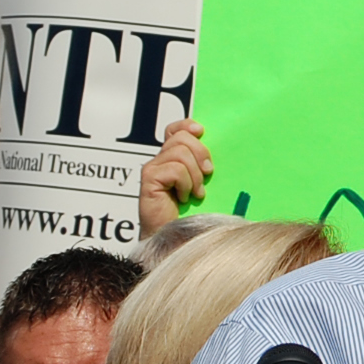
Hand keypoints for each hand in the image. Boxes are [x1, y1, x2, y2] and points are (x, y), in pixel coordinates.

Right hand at [138, 119, 211, 237]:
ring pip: (180, 152)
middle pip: (181, 137)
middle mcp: (158, 161)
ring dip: (195, 174)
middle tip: (208, 174)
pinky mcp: (149, 180)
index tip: (201, 132)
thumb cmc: (187, 215)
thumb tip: (213, 151)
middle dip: (201, 153)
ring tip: (195, 192)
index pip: (174, 130)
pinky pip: (175, 169)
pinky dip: (186, 183)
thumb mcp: (200, 184)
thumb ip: (201, 166)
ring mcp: (152, 170)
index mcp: (170, 159)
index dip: (187, 125)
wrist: (172, 238)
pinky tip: (184, 198)